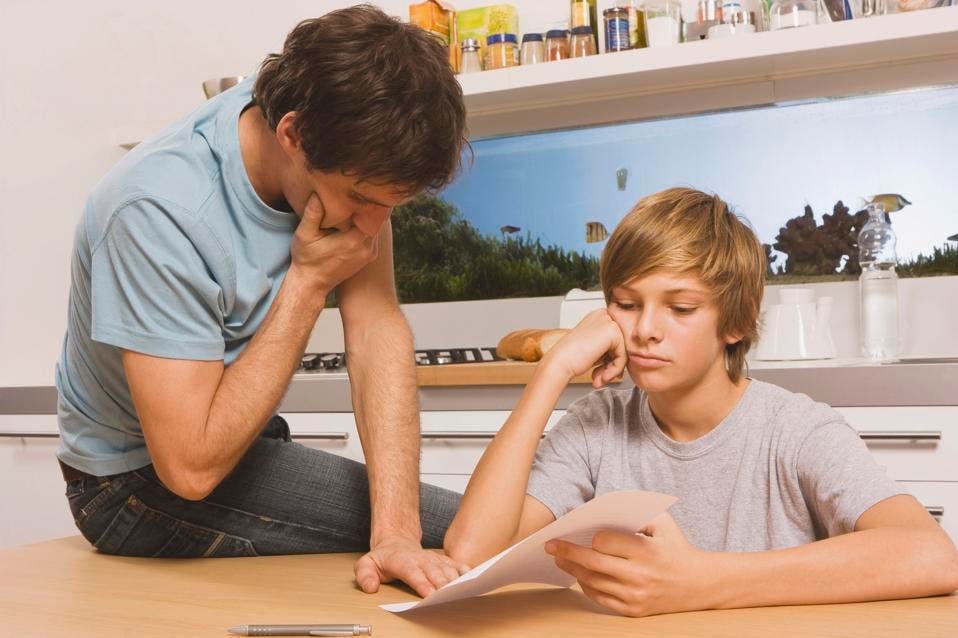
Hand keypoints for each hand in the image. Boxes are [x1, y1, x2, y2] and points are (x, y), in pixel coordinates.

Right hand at [290, 192, 378, 295]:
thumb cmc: (306, 259)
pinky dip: (369, 225)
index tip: (365, 185)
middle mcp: (367, 247)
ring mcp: (369, 253)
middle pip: (379, 219)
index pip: (374, 213)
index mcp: (354, 240)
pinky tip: (359, 216)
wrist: (312, 284)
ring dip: (371, 215)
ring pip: (378, 227)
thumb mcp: (305, 234)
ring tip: (362, 198)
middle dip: (372, 204)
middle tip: (365, 187)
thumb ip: (313, 213)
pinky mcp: (368, 256)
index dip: (370, 198)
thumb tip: (317, 192)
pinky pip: (374, 235)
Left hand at [353, 536, 470, 597]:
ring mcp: (434, 559)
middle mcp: (421, 559)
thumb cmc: (384, 558)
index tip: (430, 594)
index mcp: (402, 561)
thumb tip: (370, 587)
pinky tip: (472, 578)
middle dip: (443, 584)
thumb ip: (364, 574)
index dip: (422, 583)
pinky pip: (457, 565)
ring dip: (456, 579)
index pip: (413, 572)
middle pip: (435, 572)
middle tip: (450, 596)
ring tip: (464, 590)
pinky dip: (465, 571)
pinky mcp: (443, 561)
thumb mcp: (367, 564)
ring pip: (448, 568)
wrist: (397, 543)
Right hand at [541, 308, 626, 387]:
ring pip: (624, 351)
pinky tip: (603, 376)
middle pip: (621, 344)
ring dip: (613, 369)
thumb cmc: (570, 358)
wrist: (560, 362)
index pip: (616, 340)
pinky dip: (615, 369)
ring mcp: (608, 321)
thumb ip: (609, 351)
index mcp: (598, 317)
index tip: (602, 373)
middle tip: (602, 378)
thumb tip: (622, 361)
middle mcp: (603, 315)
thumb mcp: (594, 351)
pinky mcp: (613, 331)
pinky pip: (623, 355)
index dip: (611, 359)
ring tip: (600, 378)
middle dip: (612, 365)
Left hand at [544, 513, 715, 616]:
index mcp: (646, 552)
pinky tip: (578, 576)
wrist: (699, 584)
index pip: (605, 542)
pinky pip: (600, 599)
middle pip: (592, 563)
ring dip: (572, 569)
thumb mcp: (663, 522)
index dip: (593, 536)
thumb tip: (603, 506)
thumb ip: (636, 511)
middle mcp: (639, 576)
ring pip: (592, 582)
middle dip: (567, 552)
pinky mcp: (632, 610)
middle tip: (549, 545)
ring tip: (559, 559)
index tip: (585, 531)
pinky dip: (586, 586)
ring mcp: (634, 596)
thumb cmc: (676, 547)